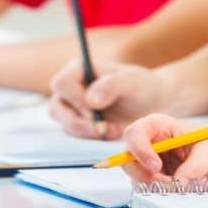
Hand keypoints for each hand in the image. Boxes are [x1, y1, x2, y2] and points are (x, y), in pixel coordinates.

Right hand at [49, 62, 168, 139]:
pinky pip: (75, 135)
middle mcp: (71, 88)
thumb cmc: (141, 86)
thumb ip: (112, 85)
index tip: (96, 111)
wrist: (151, 104)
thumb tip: (90, 99)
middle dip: (80, 122)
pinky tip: (112, 132)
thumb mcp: (133, 82)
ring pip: (65, 124)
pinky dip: (92, 138)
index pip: (62, 83)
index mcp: (80, 69)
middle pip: (56, 108)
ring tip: (115, 130)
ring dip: (88, 132)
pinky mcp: (78, 124)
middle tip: (105, 128)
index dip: (75, 98)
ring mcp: (72, 107)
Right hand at [120, 112, 207, 185]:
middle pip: (129, 161)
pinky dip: (167, 194)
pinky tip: (190, 187)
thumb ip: (195, 166)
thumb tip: (177, 184)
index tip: (156, 167)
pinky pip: (151, 192)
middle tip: (170, 185)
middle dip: (146, 177)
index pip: (135, 134)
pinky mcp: (156, 181)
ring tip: (192, 183)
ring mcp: (150, 164)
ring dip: (160, 188)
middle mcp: (150, 144)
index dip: (140, 150)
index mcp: (160, 126)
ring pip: (139, 181)